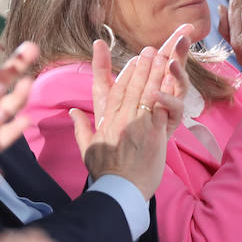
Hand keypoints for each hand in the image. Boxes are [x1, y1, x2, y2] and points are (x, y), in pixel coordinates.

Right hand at [71, 34, 185, 199]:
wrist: (120, 190)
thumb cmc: (105, 172)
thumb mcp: (87, 149)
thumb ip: (81, 128)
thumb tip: (73, 112)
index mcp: (106, 121)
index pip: (112, 91)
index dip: (123, 74)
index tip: (130, 61)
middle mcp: (120, 119)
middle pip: (131, 87)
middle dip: (141, 67)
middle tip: (148, 51)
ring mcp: (137, 125)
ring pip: (145, 93)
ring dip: (153, 73)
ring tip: (160, 58)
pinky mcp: (153, 133)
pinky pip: (159, 108)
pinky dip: (164, 93)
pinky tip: (169, 80)